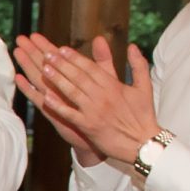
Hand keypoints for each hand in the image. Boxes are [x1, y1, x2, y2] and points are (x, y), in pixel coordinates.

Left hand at [11, 34, 155, 165]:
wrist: (142, 144)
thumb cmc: (144, 115)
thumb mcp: (145, 87)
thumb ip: (138, 65)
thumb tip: (132, 46)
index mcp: (113, 86)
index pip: (90, 68)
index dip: (75, 58)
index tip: (62, 49)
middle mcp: (102, 96)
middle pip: (78, 76)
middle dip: (61, 64)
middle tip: (47, 54)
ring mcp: (93, 111)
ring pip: (72, 92)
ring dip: (56, 80)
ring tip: (44, 69)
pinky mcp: (88, 126)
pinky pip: (69, 114)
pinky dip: (57, 106)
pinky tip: (45, 97)